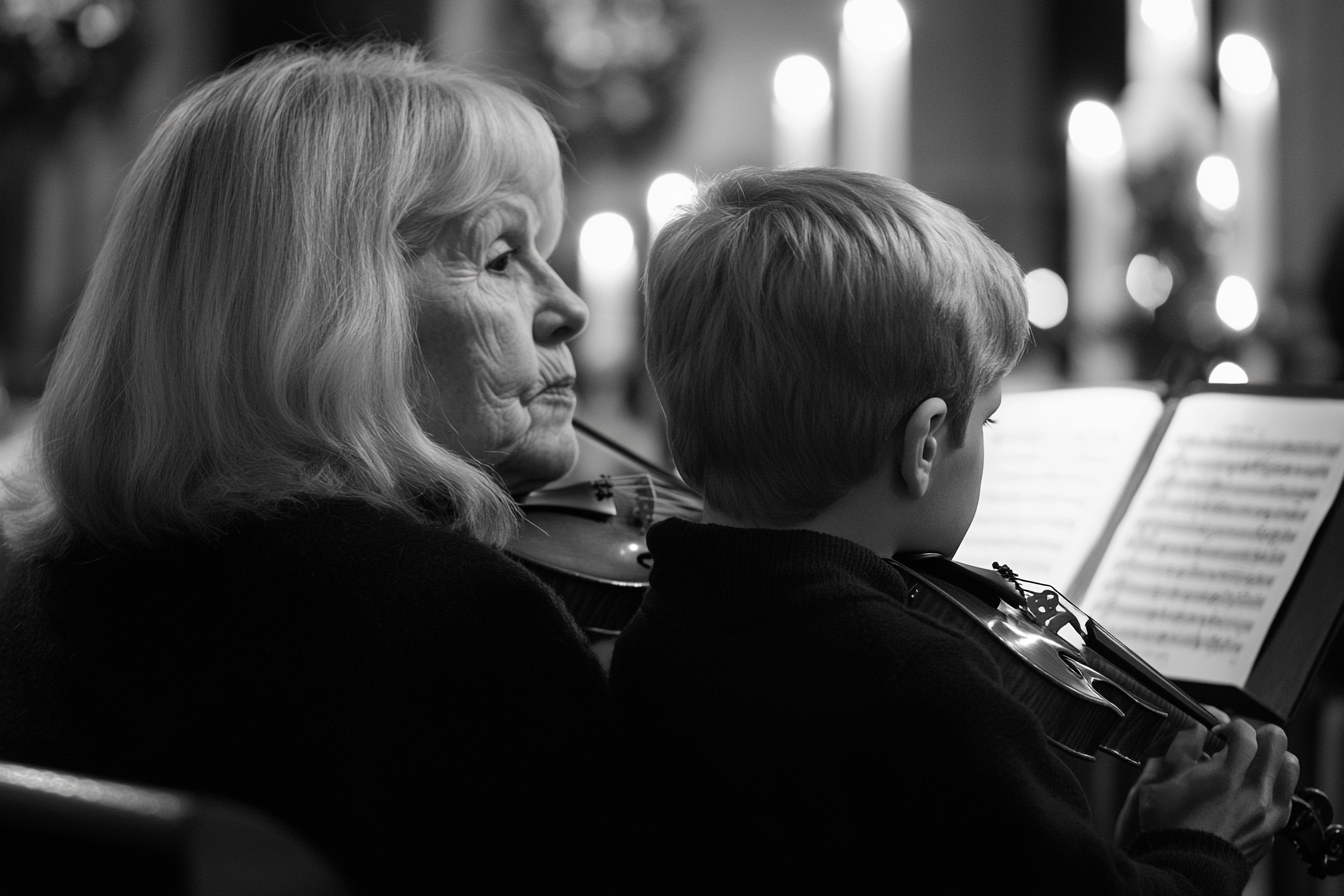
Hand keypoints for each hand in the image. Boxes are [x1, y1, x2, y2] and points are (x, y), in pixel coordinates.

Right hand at [1114, 716, 1299, 864]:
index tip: (1218, 733)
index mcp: (1225, 776)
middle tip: (1239, 743)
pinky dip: (1273, 785)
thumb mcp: (1159, 783)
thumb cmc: (1170, 829)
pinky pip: (1285, 795)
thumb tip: (1192, 729)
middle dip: (1256, 735)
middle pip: (1275, 741)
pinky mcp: (1273, 828)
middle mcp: (1253, 791)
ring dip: (1272, 758)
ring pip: (1289, 766)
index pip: (1245, 731)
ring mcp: (1268, 811)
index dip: (1230, 726)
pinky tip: (1252, 790)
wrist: (1187, 868)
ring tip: (1252, 764)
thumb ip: (1179, 750)